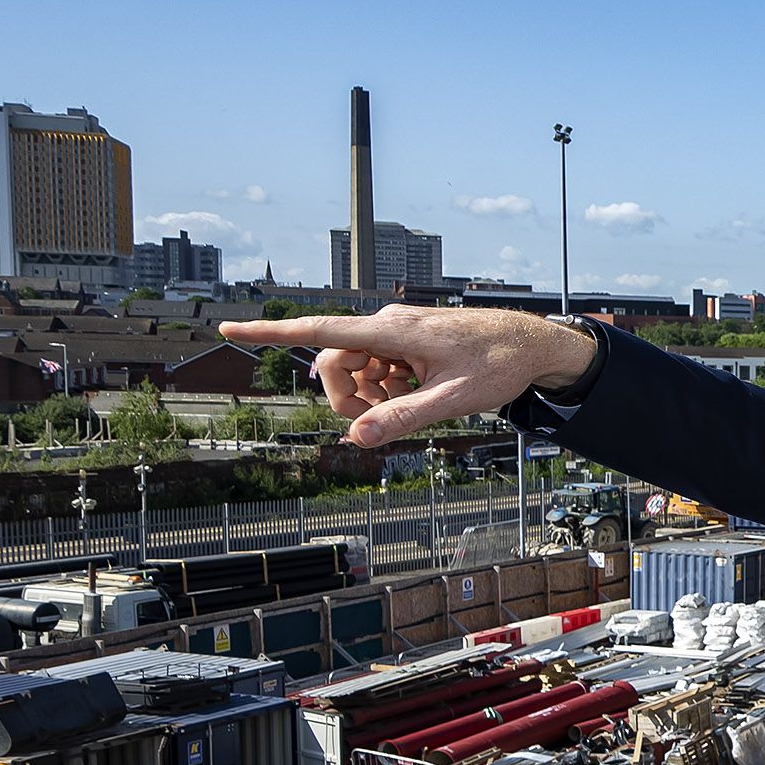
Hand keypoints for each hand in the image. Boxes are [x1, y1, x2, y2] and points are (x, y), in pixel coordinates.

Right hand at [218, 308, 599, 449]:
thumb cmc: (499, 365)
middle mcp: (388, 325)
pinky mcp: (406, 342)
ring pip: (355, 370)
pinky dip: (387, 388)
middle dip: (346, 398)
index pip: (320, 331)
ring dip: (371, 395)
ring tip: (414, 401)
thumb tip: (357, 439)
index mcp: (392, 331)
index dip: (271, 333)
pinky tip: (419, 391)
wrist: (534, 345)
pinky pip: (376, 369)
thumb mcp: (452, 401)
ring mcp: (396, 333)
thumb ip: (403, 418)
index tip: (230, 328)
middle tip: (380, 422)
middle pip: (334, 364)